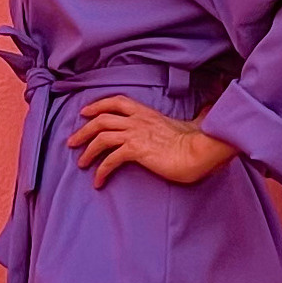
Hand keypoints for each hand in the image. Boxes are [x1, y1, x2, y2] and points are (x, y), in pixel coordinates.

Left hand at [67, 96, 239, 189]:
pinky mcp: (136, 150)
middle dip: (84, 130)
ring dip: (87, 150)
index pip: (116, 101)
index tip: (85, 112)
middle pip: (101, 118)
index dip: (98, 105)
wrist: (199, 150)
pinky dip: (101, 170)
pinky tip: (98, 181)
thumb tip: (209, 108)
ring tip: (81, 163)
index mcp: (146, 112)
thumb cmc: (198, 140)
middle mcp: (137, 119)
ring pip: (101, 136)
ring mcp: (135, 133)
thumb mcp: (193, 123)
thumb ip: (196, 115)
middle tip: (72, 142)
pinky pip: (110, 159)